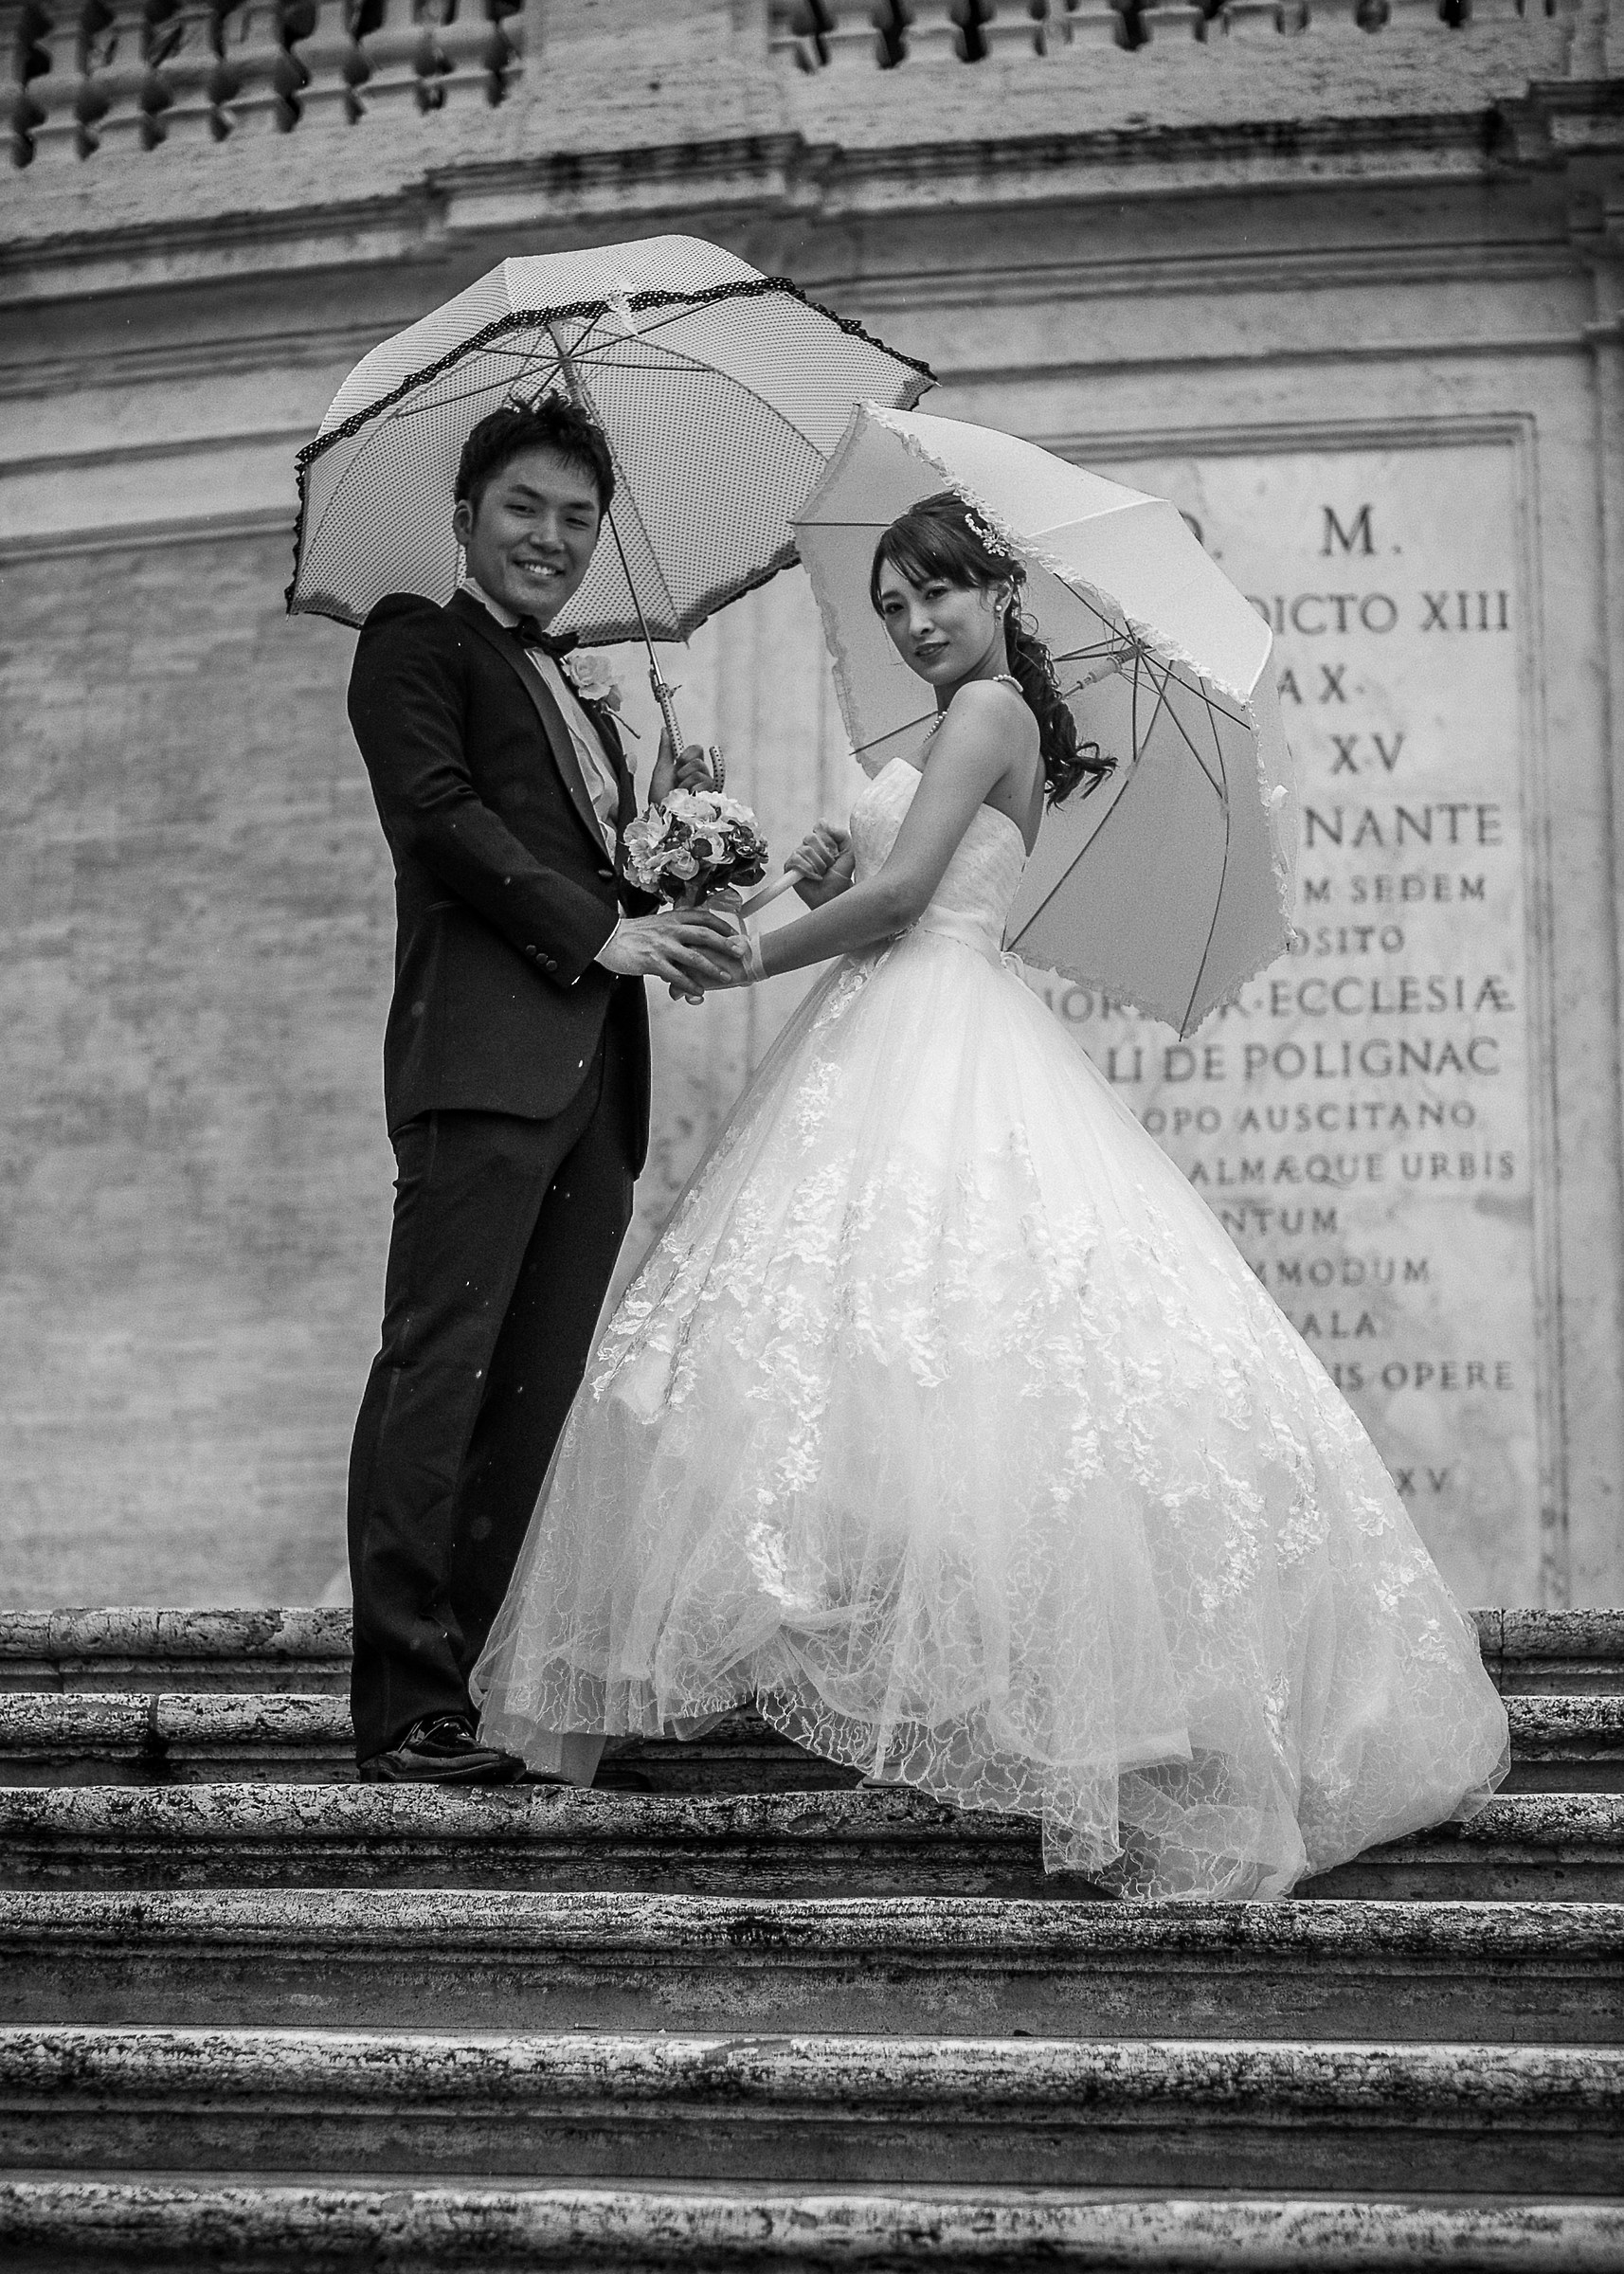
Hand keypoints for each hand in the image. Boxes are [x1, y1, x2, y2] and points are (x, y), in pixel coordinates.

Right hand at [597, 905, 745, 992]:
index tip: (733, 932)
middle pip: (705, 935)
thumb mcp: (657, 922)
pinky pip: (677, 976)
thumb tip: (691, 934)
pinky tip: (699, 991)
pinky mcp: (653, 962)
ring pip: (695, 957)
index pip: (703, 917)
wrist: (607, 938)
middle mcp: (670, 929)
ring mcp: (662, 946)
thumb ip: (675, 927)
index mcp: (672, 918)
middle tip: (739, 953)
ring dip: (713, 968)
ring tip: (725, 977)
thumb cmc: (632, 933)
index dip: (721, 924)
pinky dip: (690, 985)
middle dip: (725, 944)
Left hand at [648, 730, 718, 805]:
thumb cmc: (659, 797)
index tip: (679, 759)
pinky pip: (707, 784)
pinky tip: (690, 798)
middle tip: (678, 779)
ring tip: (680, 793)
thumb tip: (665, 729)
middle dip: (685, 768)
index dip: (688, 753)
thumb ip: (665, 749)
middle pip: (700, 760)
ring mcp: (705, 788)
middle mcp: (698, 776)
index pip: (697, 750)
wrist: (662, 817)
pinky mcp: (711, 798)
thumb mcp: (661, 770)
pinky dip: (695, 790)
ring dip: (686, 782)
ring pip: (702, 772)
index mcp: (687, 767)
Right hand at [787, 820, 852, 907]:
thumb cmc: (840, 878)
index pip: (821, 827)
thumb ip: (841, 835)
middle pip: (812, 837)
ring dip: (818, 865)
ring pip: (805, 850)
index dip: (829, 842)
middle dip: (825, 855)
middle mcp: (809, 845)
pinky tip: (815, 877)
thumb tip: (822, 822)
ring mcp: (798, 855)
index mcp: (822, 840)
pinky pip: (796, 860)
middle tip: (829, 867)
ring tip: (822, 874)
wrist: (834, 896)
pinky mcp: (790, 867)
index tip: (836, 854)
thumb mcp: (849, 853)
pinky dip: (808, 870)